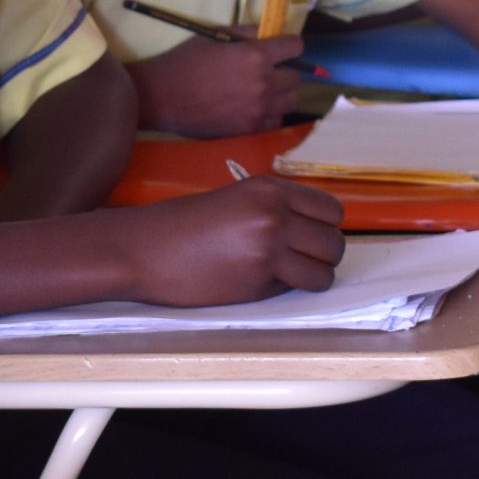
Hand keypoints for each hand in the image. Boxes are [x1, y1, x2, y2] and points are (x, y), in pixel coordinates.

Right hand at [117, 175, 345, 303]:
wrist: (143, 249)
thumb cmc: (181, 227)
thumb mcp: (234, 201)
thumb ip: (273, 210)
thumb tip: (312, 233)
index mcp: (269, 188)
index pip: (332, 210)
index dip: (324, 228)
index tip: (308, 238)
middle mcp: (275, 213)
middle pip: (334, 241)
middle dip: (321, 256)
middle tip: (297, 262)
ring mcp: (269, 246)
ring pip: (325, 270)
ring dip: (311, 277)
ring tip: (284, 276)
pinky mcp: (258, 278)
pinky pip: (295, 288)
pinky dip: (285, 290)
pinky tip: (257, 282)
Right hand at [128, 31, 304, 137]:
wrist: (162, 97)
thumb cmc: (185, 62)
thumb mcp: (215, 36)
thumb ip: (247, 33)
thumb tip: (269, 34)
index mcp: (256, 55)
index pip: (296, 46)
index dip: (289, 45)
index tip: (282, 48)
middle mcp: (264, 83)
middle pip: (296, 77)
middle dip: (285, 71)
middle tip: (268, 71)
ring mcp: (259, 110)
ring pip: (290, 101)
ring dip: (280, 94)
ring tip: (263, 91)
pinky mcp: (250, 130)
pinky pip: (276, 122)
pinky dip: (270, 115)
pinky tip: (255, 109)